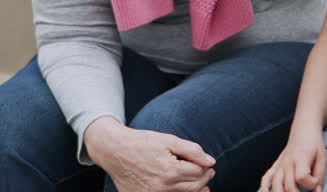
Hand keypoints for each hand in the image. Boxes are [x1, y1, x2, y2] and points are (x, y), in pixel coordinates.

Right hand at [85, 116, 215, 191]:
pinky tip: (179, 187)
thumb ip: (192, 150)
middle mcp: (162, 187)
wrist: (115, 151)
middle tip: (208, 173)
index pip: (198, 173)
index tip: (208, 164)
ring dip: (194, 189)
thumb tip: (211, 161)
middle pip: (194, 188)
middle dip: (204, 180)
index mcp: (170, 171)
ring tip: (200, 184)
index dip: (206, 168)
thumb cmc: (142, 143)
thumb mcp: (169, 140)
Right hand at [260, 128, 326, 191]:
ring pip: (276, 184)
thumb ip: (320, 176)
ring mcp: (280, 164)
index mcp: (301, 158)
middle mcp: (288, 162)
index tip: (317, 183)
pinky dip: (265, 187)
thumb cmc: (314, 143)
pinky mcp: (276, 165)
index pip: (301, 177)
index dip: (311, 184)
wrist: (304, 128)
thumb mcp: (322, 158)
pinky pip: (266, 178)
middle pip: (289, 186)